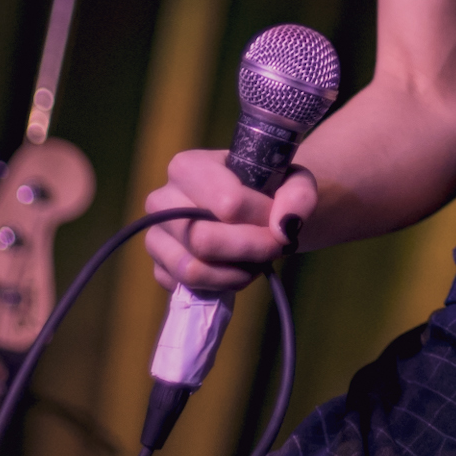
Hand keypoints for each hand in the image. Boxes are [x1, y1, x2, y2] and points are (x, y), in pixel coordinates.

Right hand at [144, 149, 317, 293]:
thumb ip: (299, 196)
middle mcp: (162, 200)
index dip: (262, 218)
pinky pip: (188, 288)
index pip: (228, 203)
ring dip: (236, 272)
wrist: (252, 210)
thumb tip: (285, 227)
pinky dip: (221, 285)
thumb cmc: (268, 189)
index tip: (280, 220)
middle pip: (204, 239)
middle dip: (251, 249)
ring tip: (257, 259)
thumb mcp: (294, 181)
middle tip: (276, 246)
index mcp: (188, 166)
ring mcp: (156, 236)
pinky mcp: (160, 267)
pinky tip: (237, 269)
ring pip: (193, 269)